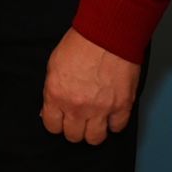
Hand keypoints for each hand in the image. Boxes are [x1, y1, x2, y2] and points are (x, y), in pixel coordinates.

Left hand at [40, 29, 140, 144]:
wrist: (108, 33)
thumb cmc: (80, 44)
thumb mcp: (54, 65)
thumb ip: (52, 91)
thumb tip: (50, 111)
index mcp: (56, 95)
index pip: (52, 126)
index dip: (57, 123)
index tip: (62, 118)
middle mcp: (77, 107)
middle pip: (74, 136)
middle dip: (75, 128)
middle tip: (80, 117)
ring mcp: (100, 109)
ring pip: (95, 139)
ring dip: (94, 131)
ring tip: (96, 120)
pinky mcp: (121, 106)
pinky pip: (117, 128)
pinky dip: (114, 123)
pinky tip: (112, 114)